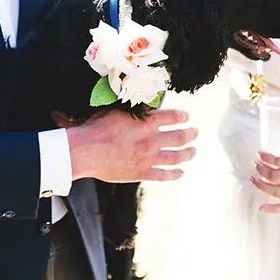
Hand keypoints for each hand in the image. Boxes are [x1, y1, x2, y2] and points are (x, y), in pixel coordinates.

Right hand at [67, 109, 197, 181]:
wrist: (84, 151)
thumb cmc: (97, 128)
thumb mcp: (118, 110)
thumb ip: (137, 109)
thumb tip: (149, 104)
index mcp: (147, 122)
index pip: (174, 117)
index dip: (183, 116)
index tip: (186, 117)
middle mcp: (151, 140)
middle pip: (181, 137)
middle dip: (191, 134)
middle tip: (195, 132)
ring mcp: (148, 158)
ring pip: (177, 157)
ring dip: (188, 153)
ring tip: (193, 151)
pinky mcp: (141, 173)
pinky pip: (163, 175)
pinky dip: (175, 174)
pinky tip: (181, 172)